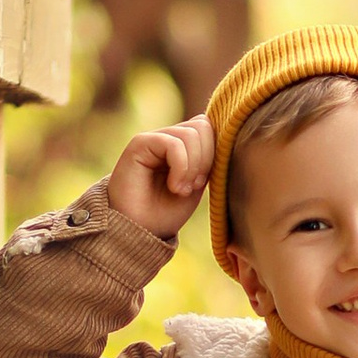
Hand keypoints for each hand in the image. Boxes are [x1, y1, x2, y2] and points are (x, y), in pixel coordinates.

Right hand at [106, 112, 212, 237]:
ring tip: (180, 190)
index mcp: (180, 146)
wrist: (138, 231)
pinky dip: (181, 168)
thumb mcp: (195, 184)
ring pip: (191, 133)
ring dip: (192, 167)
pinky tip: (174, 187)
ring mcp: (153, 138)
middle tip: (192, 187)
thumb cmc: (165, 213)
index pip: (207, 127)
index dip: (213, 154)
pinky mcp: (140, 143)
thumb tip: (220, 133)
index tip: (202, 184)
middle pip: (202, 126)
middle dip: (205, 160)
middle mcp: (166, 137)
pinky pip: (173, 144)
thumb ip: (205, 159)